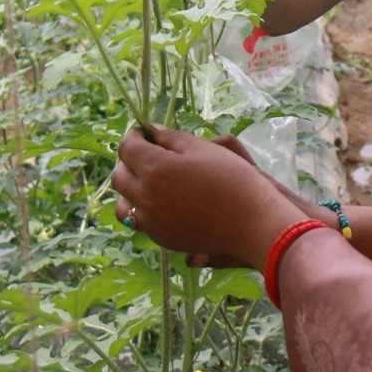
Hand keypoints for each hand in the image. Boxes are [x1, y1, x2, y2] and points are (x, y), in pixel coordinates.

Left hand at [112, 127, 312, 265]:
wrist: (252, 222)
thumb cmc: (232, 178)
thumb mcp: (203, 148)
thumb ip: (171, 138)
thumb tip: (151, 132)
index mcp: (154, 169)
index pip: (126, 147)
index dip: (133, 136)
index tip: (145, 133)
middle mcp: (145, 197)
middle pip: (118, 176)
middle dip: (129, 161)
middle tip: (148, 154)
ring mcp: (152, 222)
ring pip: (123, 205)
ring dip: (130, 190)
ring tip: (150, 183)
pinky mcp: (162, 239)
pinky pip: (141, 222)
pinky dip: (144, 210)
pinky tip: (165, 203)